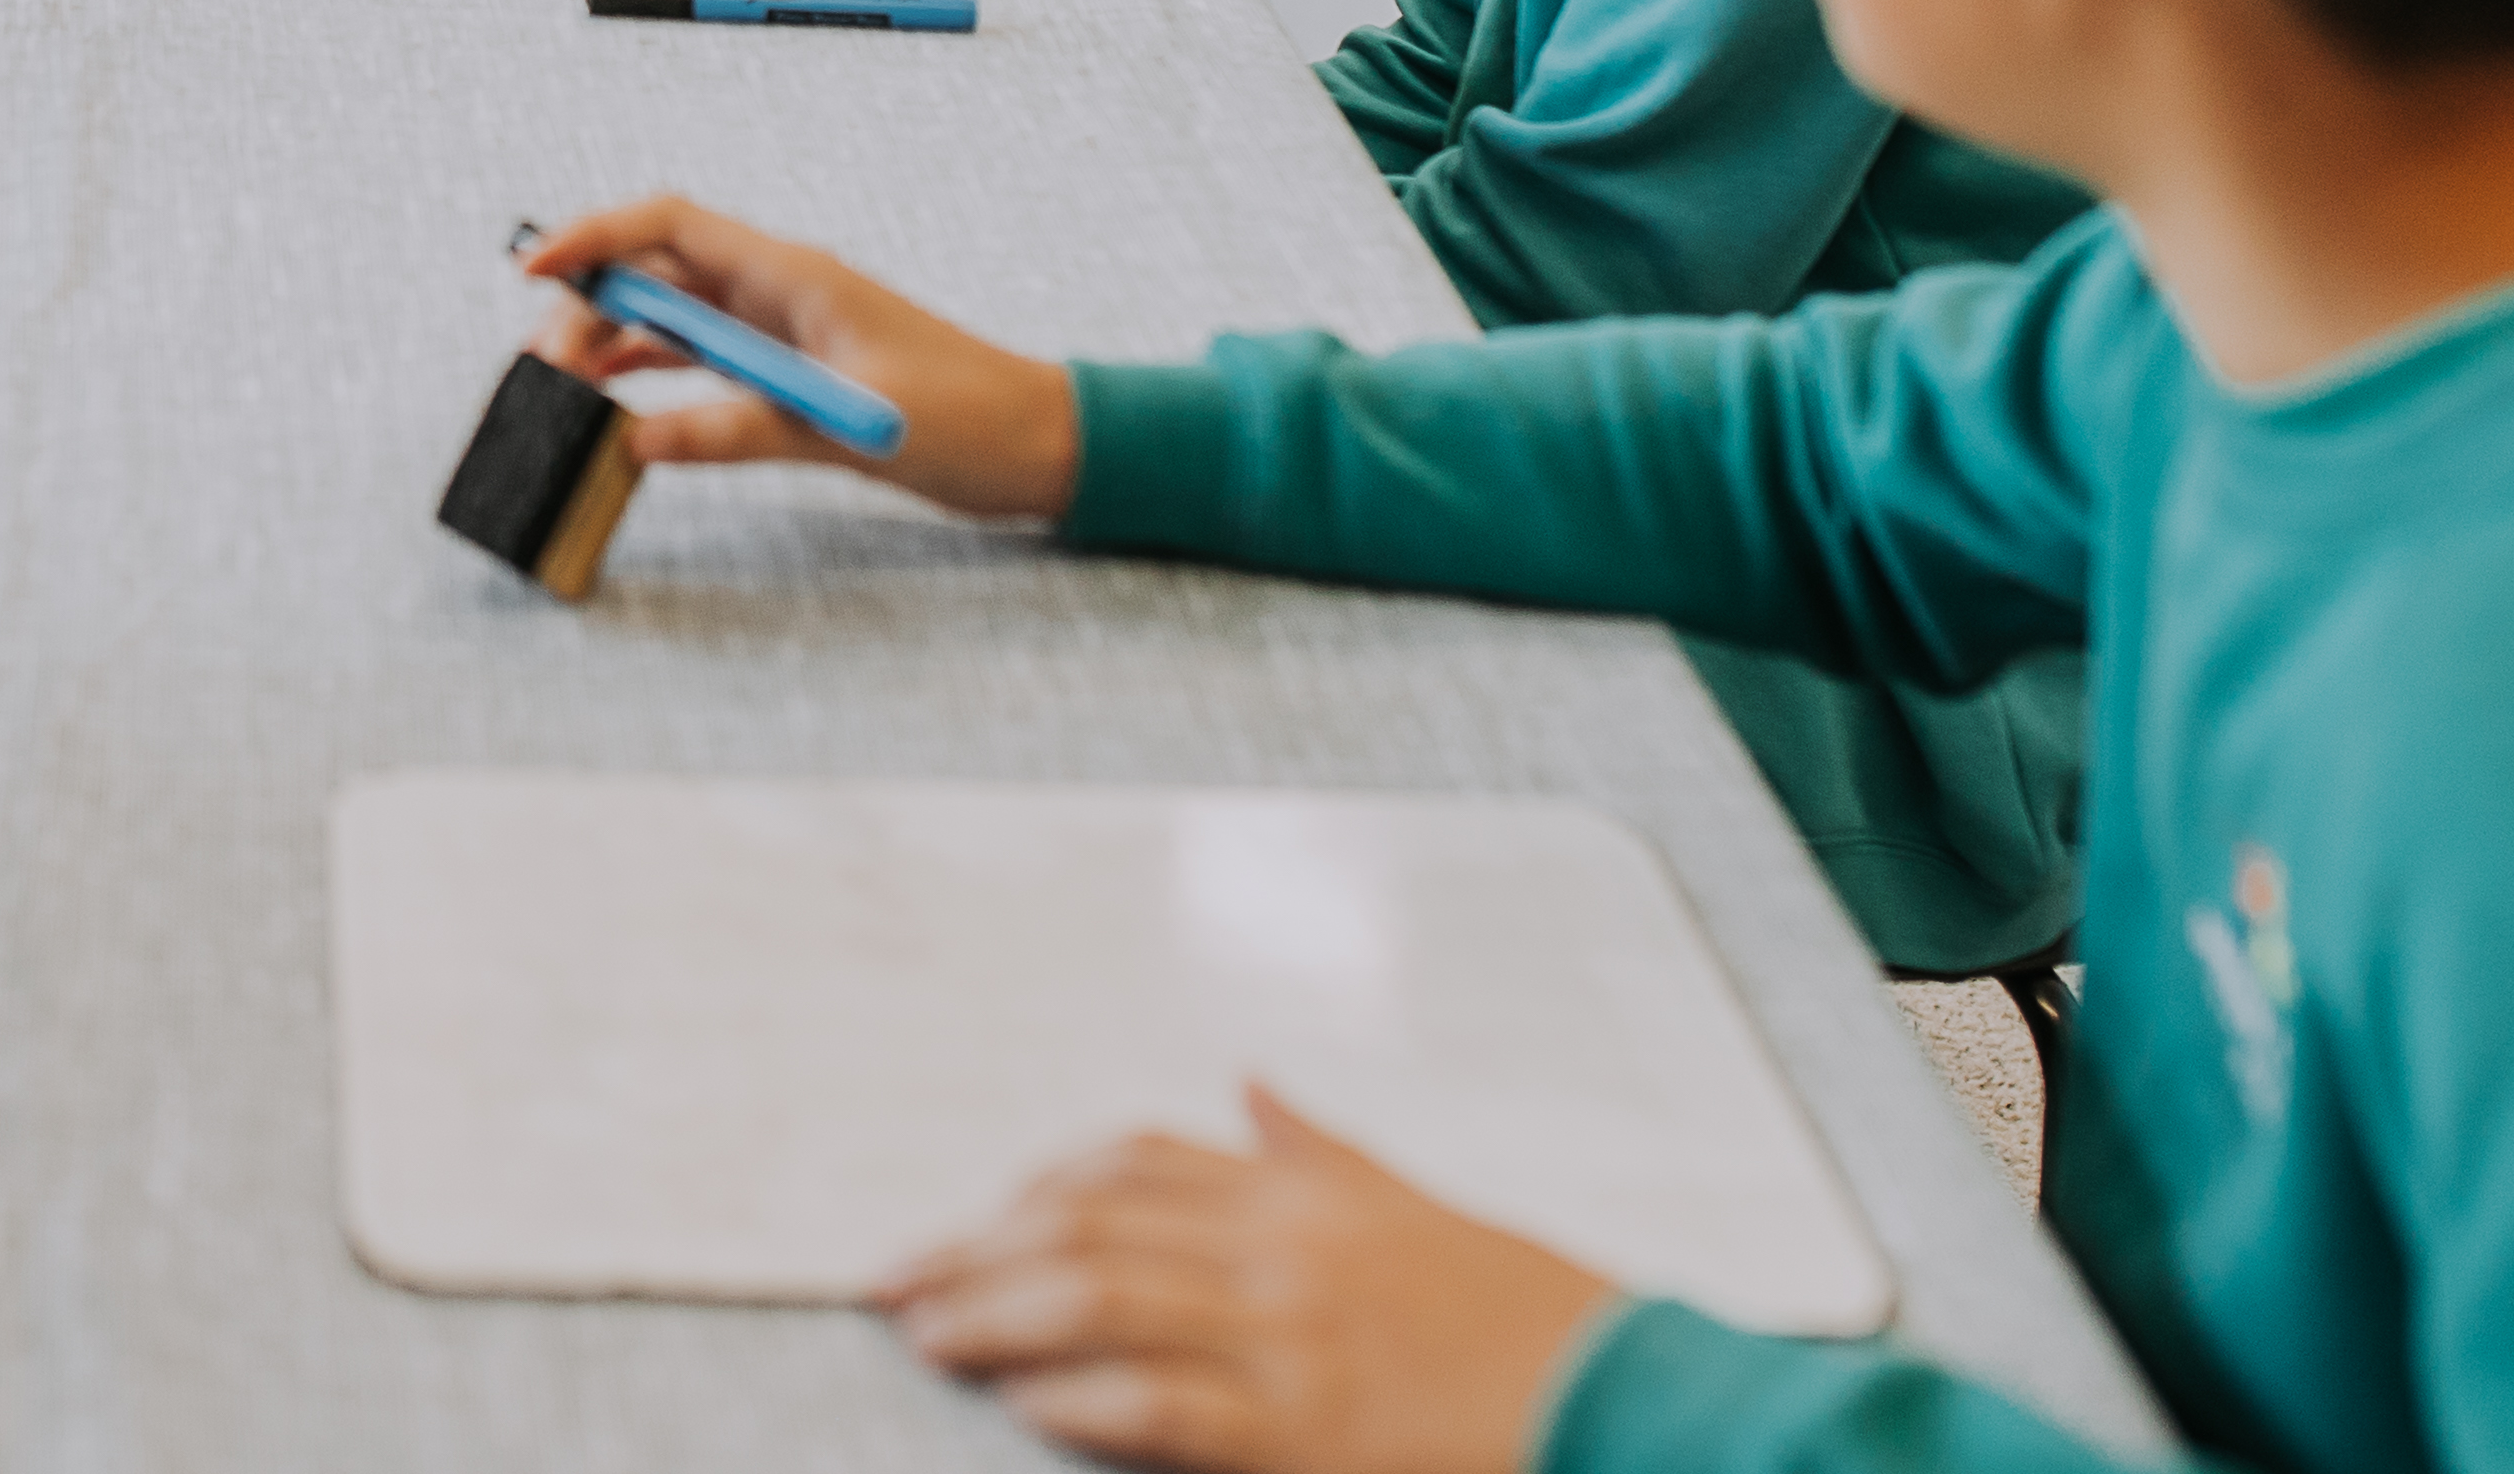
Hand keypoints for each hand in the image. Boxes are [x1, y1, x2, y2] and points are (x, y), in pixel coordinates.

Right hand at [516, 198, 1083, 522]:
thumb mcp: (845, 426)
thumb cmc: (967, 419)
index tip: (532, 271)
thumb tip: (635, 441)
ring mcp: (785, 328)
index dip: (593, 238)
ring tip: (563, 388)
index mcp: (792, 275)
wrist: (1041, 442)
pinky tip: (618, 401)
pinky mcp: (794, 370)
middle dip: (589, 304)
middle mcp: (780, 289)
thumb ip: (737, 430)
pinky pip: (705, 357)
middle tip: (545, 369)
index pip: (669, 225)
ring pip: (674, 315)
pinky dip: (655, 373)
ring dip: (615, 341)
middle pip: (657, 270)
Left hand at [880, 1090, 1618, 1472]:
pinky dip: (1079, 1401)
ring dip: (994, 1315)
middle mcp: (1281, 1245)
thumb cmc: (1521, 1312)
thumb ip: (1316, 1147)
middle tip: (894, 1279)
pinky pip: (1158, 1404)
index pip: (1129, 1161)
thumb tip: (1251, 1085)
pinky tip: (1028, 1407)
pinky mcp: (1302, 1430)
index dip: (1031, 1189)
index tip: (969, 1221)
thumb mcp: (1415, 1205)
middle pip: (1085, 1221)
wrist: (1619, 1398)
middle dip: (974, 1249)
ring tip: (931, 1336)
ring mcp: (1289, 1336)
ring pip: (1098, 1299)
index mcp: (1301, 1190)